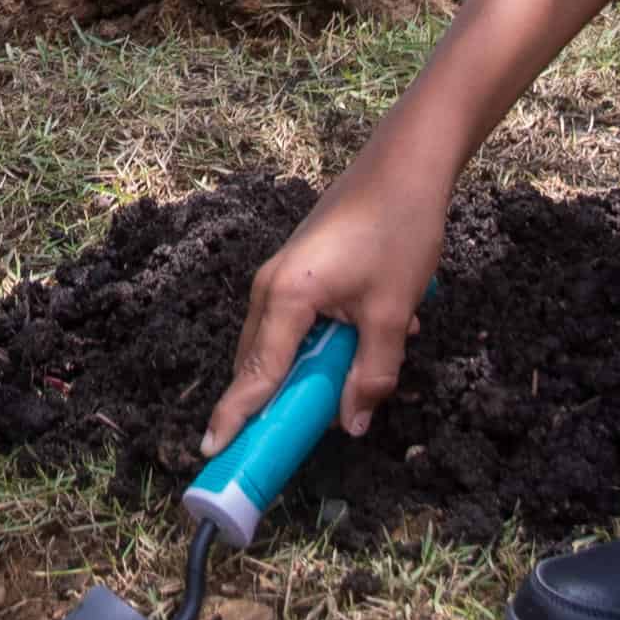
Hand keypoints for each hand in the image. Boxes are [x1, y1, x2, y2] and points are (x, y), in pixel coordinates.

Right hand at [208, 152, 451, 450]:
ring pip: (279, 343)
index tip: (213, 454)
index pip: (255, 374)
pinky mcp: (299, 269)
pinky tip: (367, 337)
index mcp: (285, 297)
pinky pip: (297, 322)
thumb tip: (352, 425)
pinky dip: (320, 343)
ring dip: (308, 370)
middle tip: (281, 447)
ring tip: (342, 388)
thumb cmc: (399, 231)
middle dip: (272, 404)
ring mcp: (281, 275)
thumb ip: (372, 373)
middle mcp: (269, 287)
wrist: (406, 165)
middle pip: (258, 362)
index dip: (236, 417)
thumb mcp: (391, 311)